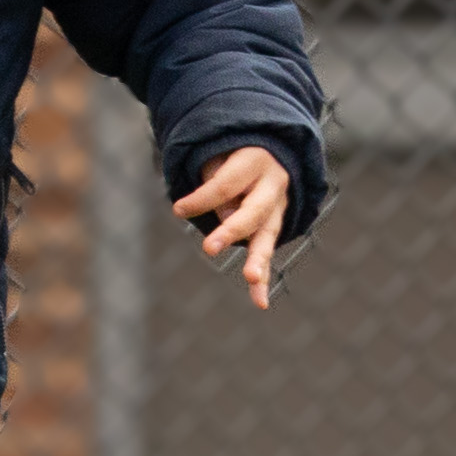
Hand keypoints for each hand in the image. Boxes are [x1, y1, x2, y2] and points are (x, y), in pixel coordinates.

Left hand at [172, 142, 292, 308]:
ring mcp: (277, 209)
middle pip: (253, 212)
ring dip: (258, 260)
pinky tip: (260, 302)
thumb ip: (216, 185)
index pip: (225, 185)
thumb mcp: (218, 160)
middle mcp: (273, 186)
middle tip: (209, 249)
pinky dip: (263, 279)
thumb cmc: (230, 158)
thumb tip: (216, 216)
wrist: (268, 154)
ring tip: (250, 278)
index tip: (178, 210)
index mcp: (255, 163)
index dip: (201, 199)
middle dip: (231, 231)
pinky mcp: (273, 228)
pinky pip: (266, 254)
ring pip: (267, 237)